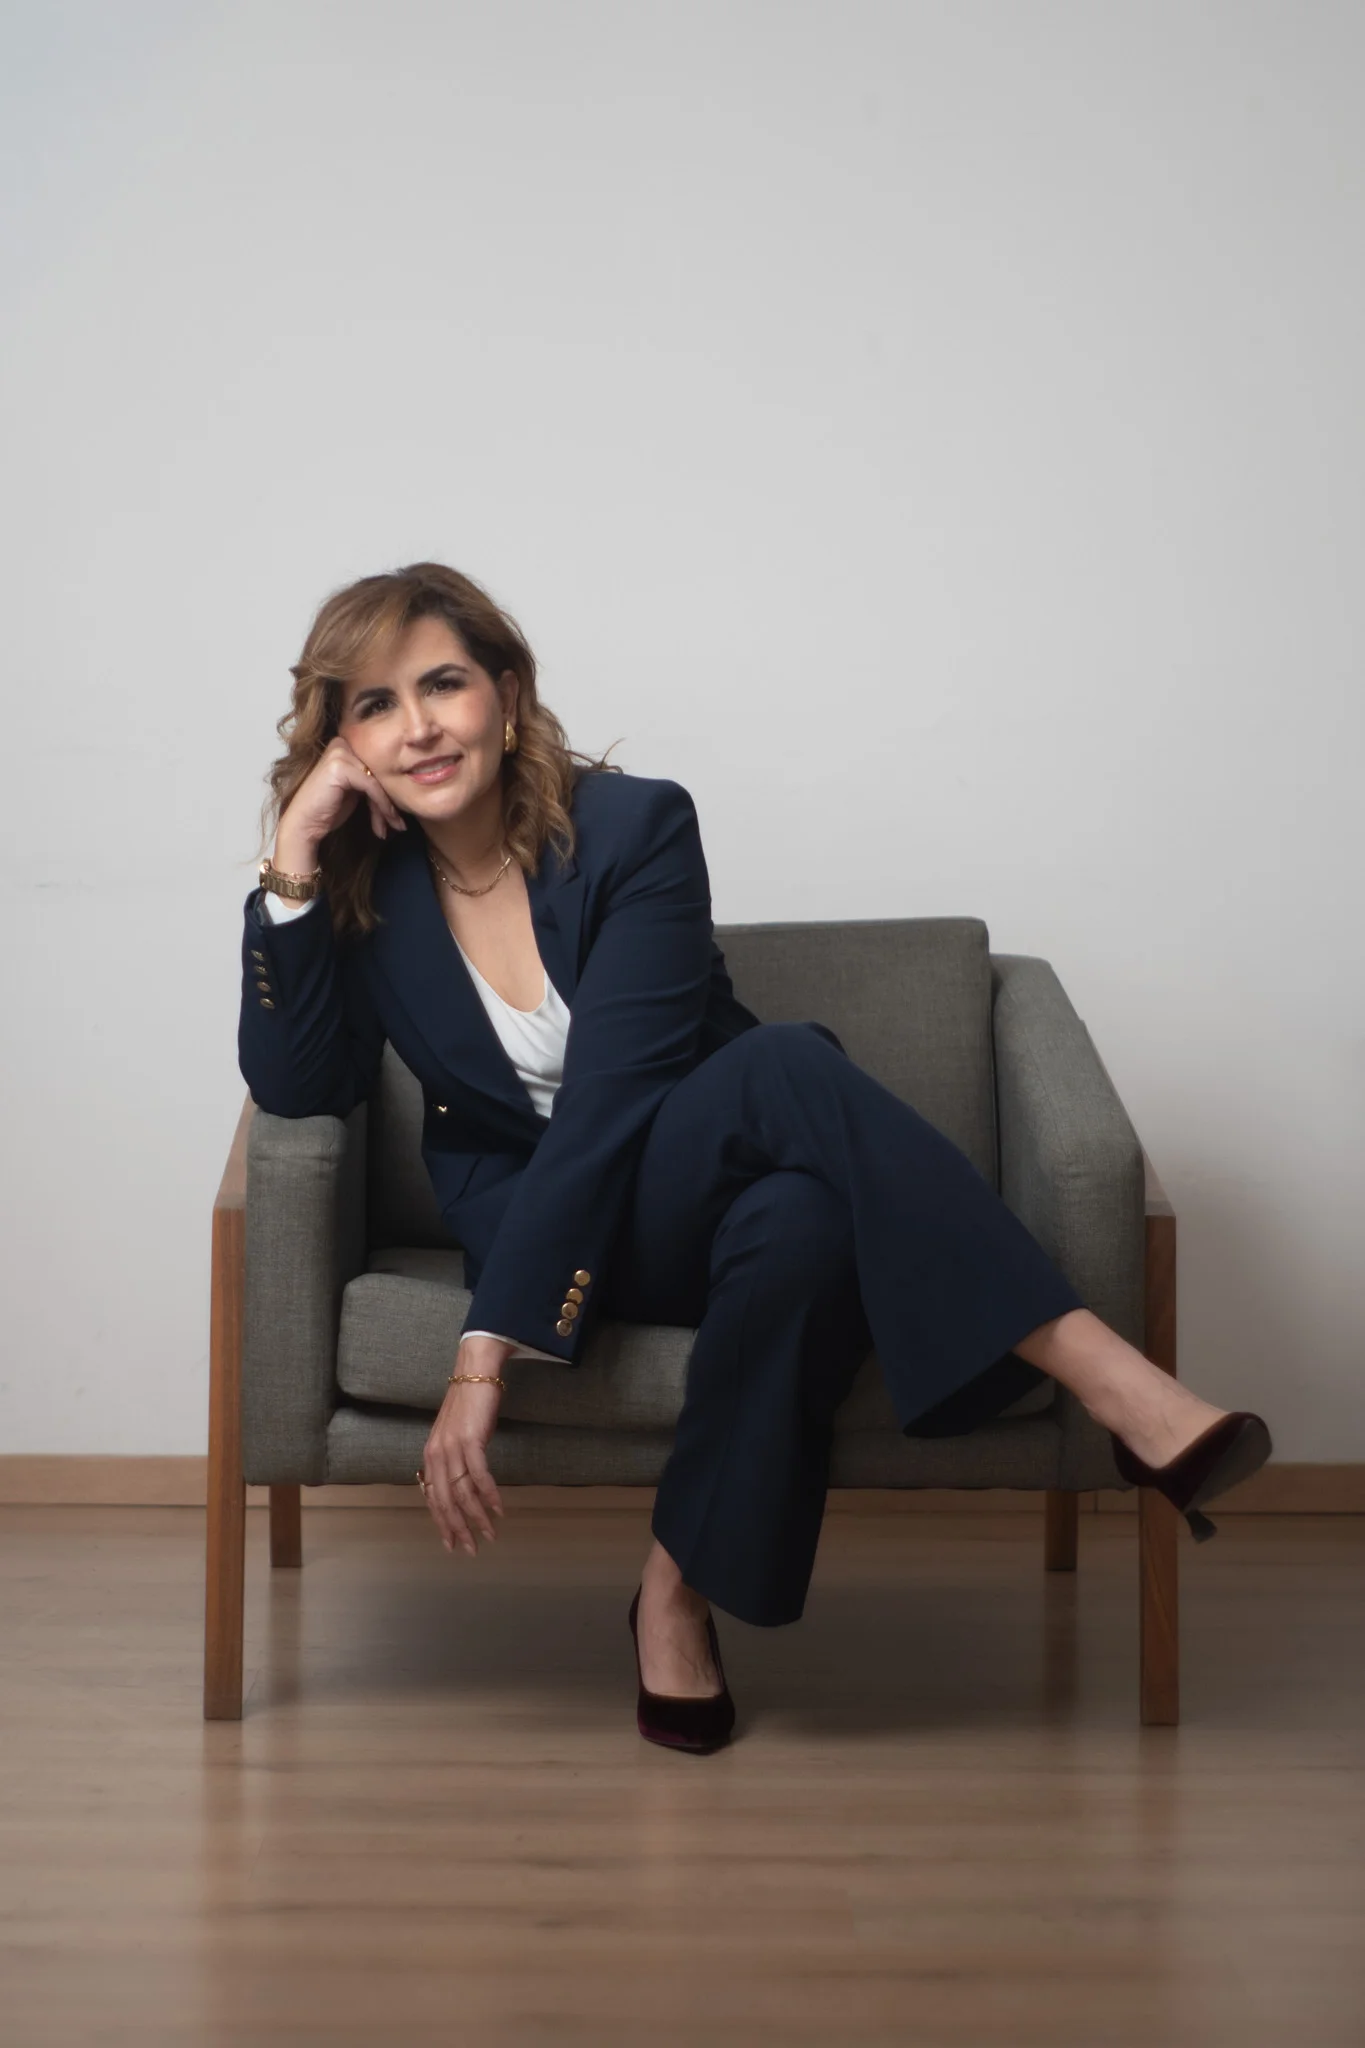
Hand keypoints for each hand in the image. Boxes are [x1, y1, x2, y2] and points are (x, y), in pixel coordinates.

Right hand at [274, 734, 407, 868]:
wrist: (305, 823)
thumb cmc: (329, 809)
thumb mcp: (356, 790)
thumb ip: (373, 780)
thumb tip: (404, 784)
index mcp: (347, 744)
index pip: (378, 767)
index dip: (389, 793)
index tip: (397, 818)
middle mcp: (342, 743)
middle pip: (379, 773)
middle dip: (389, 802)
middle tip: (398, 825)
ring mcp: (340, 751)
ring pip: (378, 780)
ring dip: (387, 808)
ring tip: (393, 827)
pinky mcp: (340, 765)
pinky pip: (371, 786)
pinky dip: (381, 806)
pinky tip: (383, 824)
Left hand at [419, 1364, 507, 1556]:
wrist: (474, 1375)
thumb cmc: (468, 1406)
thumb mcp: (454, 1437)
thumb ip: (452, 1462)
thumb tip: (460, 1489)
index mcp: (430, 1457)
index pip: (433, 1499)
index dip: (443, 1524)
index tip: (452, 1544)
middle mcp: (436, 1455)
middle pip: (445, 1502)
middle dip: (458, 1529)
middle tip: (471, 1549)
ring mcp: (452, 1448)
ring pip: (462, 1493)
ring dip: (477, 1517)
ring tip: (490, 1534)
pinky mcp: (471, 1440)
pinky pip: (479, 1475)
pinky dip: (489, 1495)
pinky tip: (498, 1509)